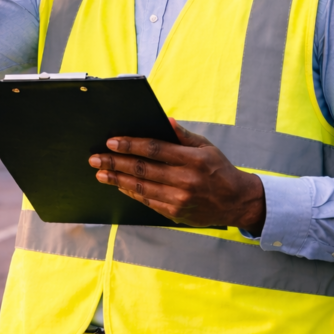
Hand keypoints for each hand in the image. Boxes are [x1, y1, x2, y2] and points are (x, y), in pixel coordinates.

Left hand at [88, 120, 265, 233]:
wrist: (237, 201)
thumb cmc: (219, 170)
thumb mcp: (206, 147)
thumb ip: (183, 135)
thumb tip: (165, 121)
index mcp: (192, 160)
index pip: (155, 149)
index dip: (130, 145)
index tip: (112, 141)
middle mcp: (185, 180)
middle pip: (142, 170)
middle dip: (115, 163)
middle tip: (96, 158)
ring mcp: (179, 199)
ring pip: (141, 188)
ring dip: (117, 180)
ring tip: (101, 173)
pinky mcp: (175, 213)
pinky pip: (148, 201)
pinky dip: (131, 193)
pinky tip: (119, 186)